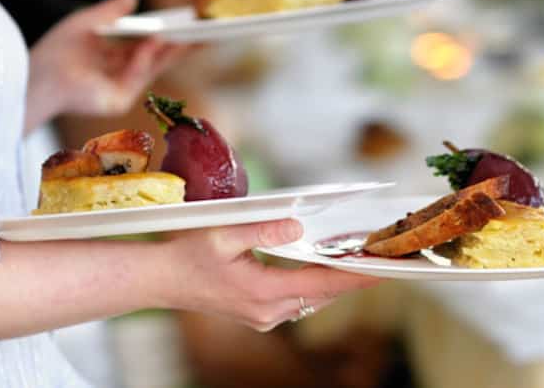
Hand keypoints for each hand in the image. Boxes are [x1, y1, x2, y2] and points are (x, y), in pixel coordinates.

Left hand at [25, 0, 188, 131]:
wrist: (37, 77)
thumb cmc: (55, 51)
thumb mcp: (87, 21)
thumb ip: (110, 10)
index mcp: (109, 58)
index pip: (143, 46)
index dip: (165, 36)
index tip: (186, 25)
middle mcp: (117, 75)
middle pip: (155, 59)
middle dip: (180, 47)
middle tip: (205, 32)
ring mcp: (119, 89)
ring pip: (153, 68)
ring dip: (171, 50)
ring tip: (190, 31)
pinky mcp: (118, 100)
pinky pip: (138, 75)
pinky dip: (148, 56)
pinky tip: (158, 39)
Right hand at [158, 219, 380, 331]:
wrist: (160, 280)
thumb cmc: (186, 254)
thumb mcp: (223, 234)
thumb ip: (262, 229)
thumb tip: (297, 226)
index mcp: (263, 291)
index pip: (323, 283)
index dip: (356, 275)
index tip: (382, 267)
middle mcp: (268, 311)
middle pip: (324, 294)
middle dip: (353, 277)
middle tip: (381, 258)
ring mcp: (264, 317)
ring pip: (313, 300)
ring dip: (335, 282)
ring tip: (359, 261)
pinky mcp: (259, 316)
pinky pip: (298, 302)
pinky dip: (315, 286)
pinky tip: (324, 270)